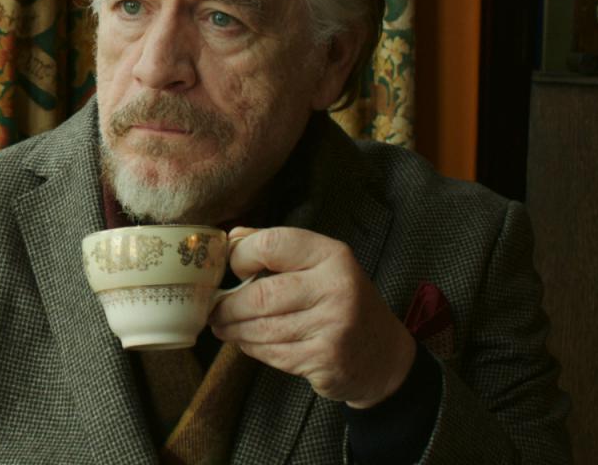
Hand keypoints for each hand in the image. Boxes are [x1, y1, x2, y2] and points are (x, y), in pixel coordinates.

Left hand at [209, 226, 415, 407]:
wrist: (383, 355)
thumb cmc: (341, 301)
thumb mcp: (320, 265)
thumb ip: (277, 248)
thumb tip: (232, 238)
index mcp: (332, 255)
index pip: (272, 244)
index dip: (240, 257)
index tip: (231, 270)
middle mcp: (336, 287)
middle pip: (260, 296)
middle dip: (228, 306)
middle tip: (214, 311)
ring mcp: (333, 326)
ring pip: (262, 329)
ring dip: (234, 330)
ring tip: (224, 327)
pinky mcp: (326, 360)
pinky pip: (273, 353)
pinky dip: (253, 349)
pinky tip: (249, 343)